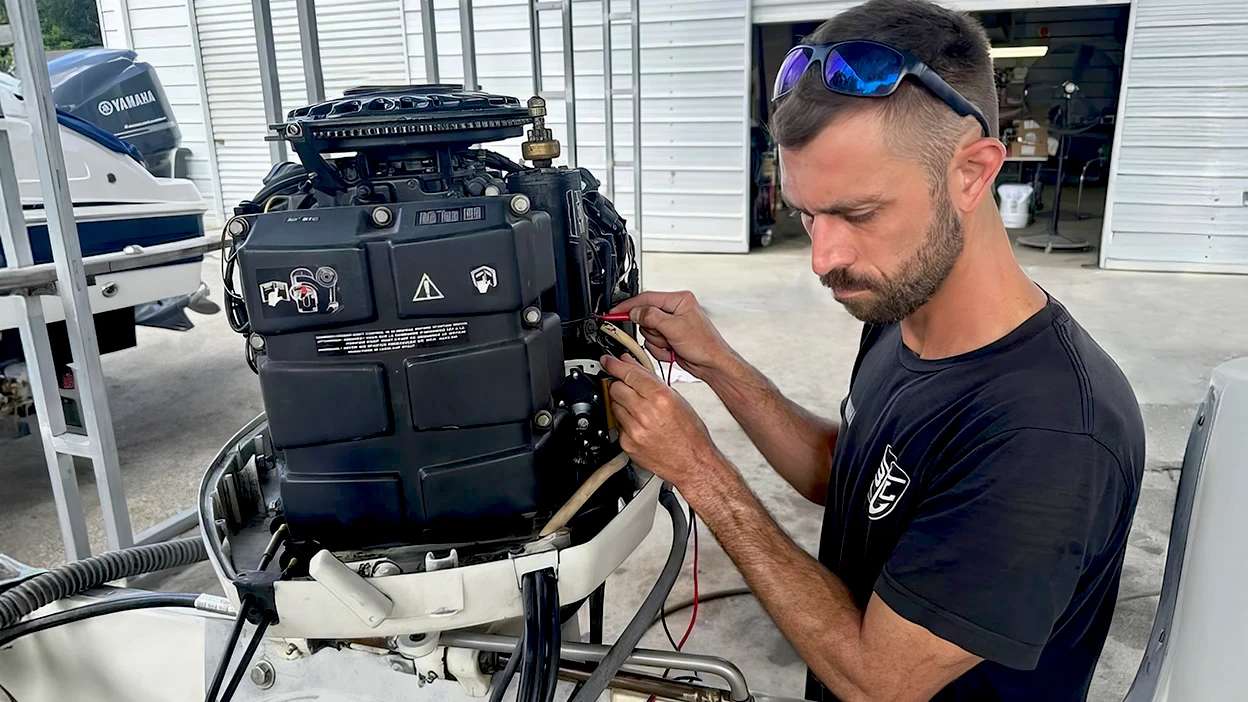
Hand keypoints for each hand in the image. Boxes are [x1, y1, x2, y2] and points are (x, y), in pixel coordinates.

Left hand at [601, 353, 720, 492]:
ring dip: (622, 404)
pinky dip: (624, 422)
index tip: (608, 360)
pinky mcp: (627, 444)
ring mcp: (634, 430)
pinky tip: (639, 425)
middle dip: (620, 385)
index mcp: (661, 398)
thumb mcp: (677, 399)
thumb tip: (632, 365)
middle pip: (615, 388)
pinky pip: (617, 425)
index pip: (629, 374)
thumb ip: (652, 381)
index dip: (615, 364)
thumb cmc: (690, 433)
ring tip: (639, 410)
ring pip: (613, 406)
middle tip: (629, 388)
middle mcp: (645, 413)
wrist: (692, 463)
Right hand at [609, 291, 732, 380]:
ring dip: (657, 342)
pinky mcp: (669, 338)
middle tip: (665, 337)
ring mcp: (671, 325)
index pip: (647, 298)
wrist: (712, 365)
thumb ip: (652, 316)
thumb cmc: (704, 345)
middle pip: (645, 317)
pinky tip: (672, 351)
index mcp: (679, 300)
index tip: (615, 312)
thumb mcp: (675, 328)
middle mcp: (675, 310)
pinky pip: (653, 343)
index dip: (629, 306)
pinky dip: (660, 350)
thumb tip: (635, 312)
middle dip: (653, 331)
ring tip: (672, 345)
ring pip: (648, 332)